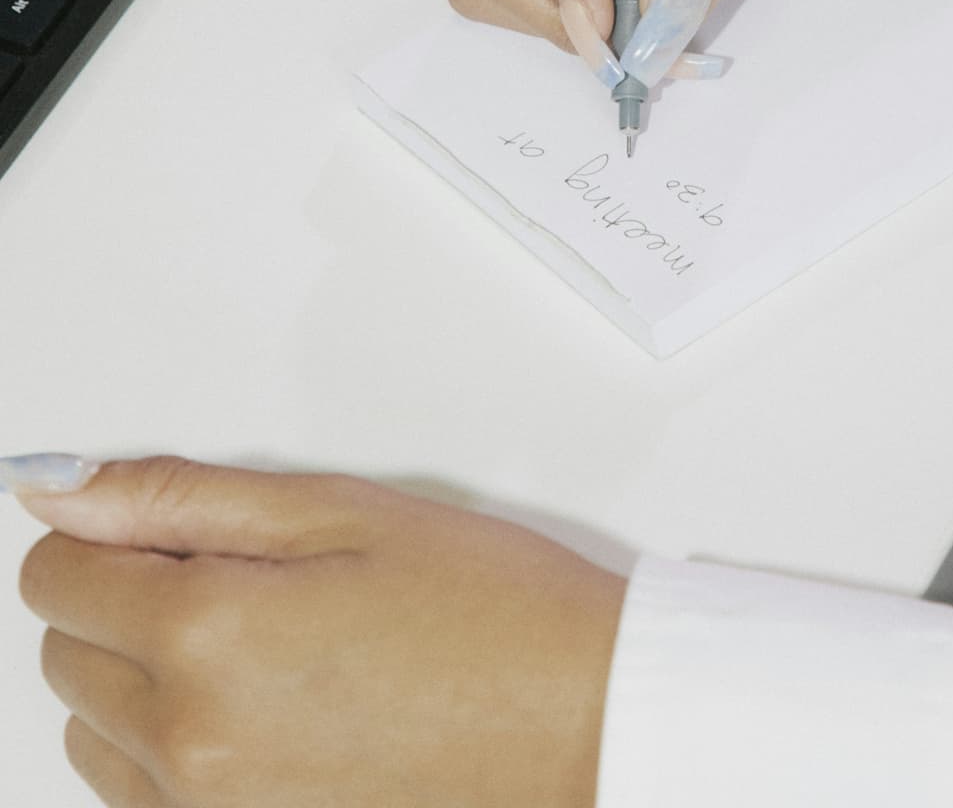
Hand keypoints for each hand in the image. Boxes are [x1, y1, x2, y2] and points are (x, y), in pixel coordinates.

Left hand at [17, 456, 623, 807]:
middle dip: (124, 599)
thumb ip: (176, 498)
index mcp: (206, 636)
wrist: (586, 722)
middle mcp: (189, 746)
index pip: (55, 576)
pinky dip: (175, 747)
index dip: (108, 532)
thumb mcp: (335, 507)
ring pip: (96, 733)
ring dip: (144, 678)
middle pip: (64, 655)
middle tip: (244, 572)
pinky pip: (145, 800)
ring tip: (268, 640)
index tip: (170, 525)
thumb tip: (58, 487)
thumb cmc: (487, 609)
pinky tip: (269, 704)